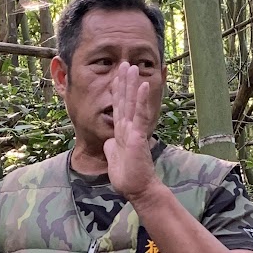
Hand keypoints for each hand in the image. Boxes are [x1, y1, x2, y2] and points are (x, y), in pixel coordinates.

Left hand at [104, 62, 159, 201]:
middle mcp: (129, 127)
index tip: (117, 75)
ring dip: (132, 85)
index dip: (118, 90)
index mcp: (122, 131)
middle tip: (125, 63)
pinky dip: (142, 100)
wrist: (137, 188)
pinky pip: (140, 115)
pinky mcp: (139, 136)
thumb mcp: (114, 157)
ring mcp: (135, 130)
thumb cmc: (127, 176)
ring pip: (133, 103)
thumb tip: (109, 141)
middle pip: (125, 100)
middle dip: (124, 82)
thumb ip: (112, 146)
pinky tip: (143, 86)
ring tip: (132, 67)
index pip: (119, 106)